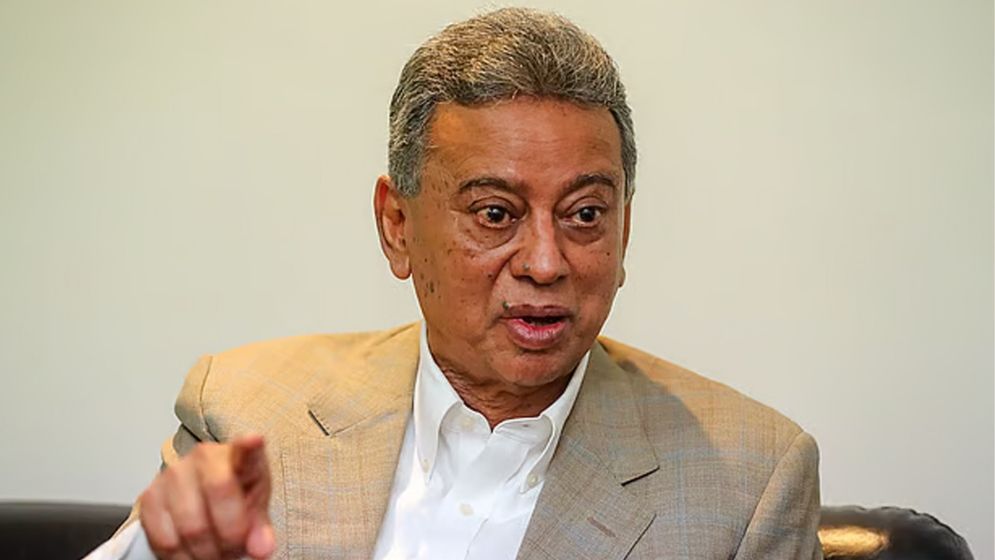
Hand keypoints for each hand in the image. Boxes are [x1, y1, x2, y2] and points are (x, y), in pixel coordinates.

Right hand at [139, 434, 274, 559]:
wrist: (203, 502)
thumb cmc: (235, 501)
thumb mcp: (256, 513)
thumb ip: (260, 529)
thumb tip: (262, 549)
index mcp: (240, 457)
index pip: (246, 449)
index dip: (249, 445)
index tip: (254, 440)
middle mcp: (205, 457)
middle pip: (218, 494)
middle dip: (229, 536)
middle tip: (234, 550)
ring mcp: (174, 473)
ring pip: (191, 526)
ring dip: (205, 552)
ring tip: (214, 552)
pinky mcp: (149, 496)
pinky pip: (165, 540)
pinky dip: (181, 556)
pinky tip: (191, 552)